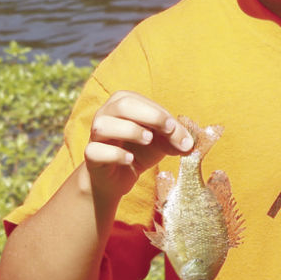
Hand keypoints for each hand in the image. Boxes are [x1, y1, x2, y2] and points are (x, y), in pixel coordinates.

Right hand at [82, 91, 192, 209]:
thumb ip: (175, 139)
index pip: (141, 102)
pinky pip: (96, 150)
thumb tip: (189, 144)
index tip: (175, 129)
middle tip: (167, 129)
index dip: (161, 114)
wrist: (117, 178)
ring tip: (148, 140)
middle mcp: (105, 114)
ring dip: (129, 131)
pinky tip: (130, 159)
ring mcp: (95, 134)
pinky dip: (114, 154)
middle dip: (149, 115)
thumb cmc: (139, 151)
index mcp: (123, 103)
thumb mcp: (162, 142)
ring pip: (103, 126)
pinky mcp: (91, 155)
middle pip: (122, 104)